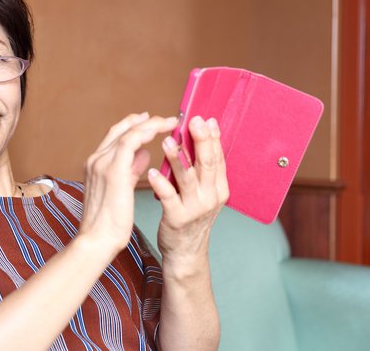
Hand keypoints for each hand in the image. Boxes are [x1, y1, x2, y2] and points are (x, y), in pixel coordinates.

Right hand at [78, 113, 178, 256]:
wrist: (97, 239)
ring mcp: (103, 163)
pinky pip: (131, 142)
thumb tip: (144, 154)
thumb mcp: (121, 189)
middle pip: (120, 130)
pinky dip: (146, 133)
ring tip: (169, 122)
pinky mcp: (113, 170)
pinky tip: (160, 131)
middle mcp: (97, 159)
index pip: (115, 137)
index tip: (149, 120)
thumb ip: (130, 169)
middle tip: (164, 118)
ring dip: (150, 124)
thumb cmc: (109, 222)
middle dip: (143, 120)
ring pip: (127, 132)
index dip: (132, 125)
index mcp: (96, 164)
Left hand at [147, 116, 229, 278]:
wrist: (185, 251)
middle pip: (207, 164)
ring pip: (187, 178)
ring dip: (177, 158)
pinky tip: (151, 173)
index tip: (206, 119)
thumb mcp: (202, 192)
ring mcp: (195, 208)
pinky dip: (160, 184)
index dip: (212, 137)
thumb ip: (200, 169)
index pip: (218, 157)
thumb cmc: (190, 215)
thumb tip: (197, 137)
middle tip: (192, 122)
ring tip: (167, 141)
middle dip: (200, 141)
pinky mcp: (177, 218)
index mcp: (219, 187)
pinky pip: (168, 198)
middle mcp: (211, 197)